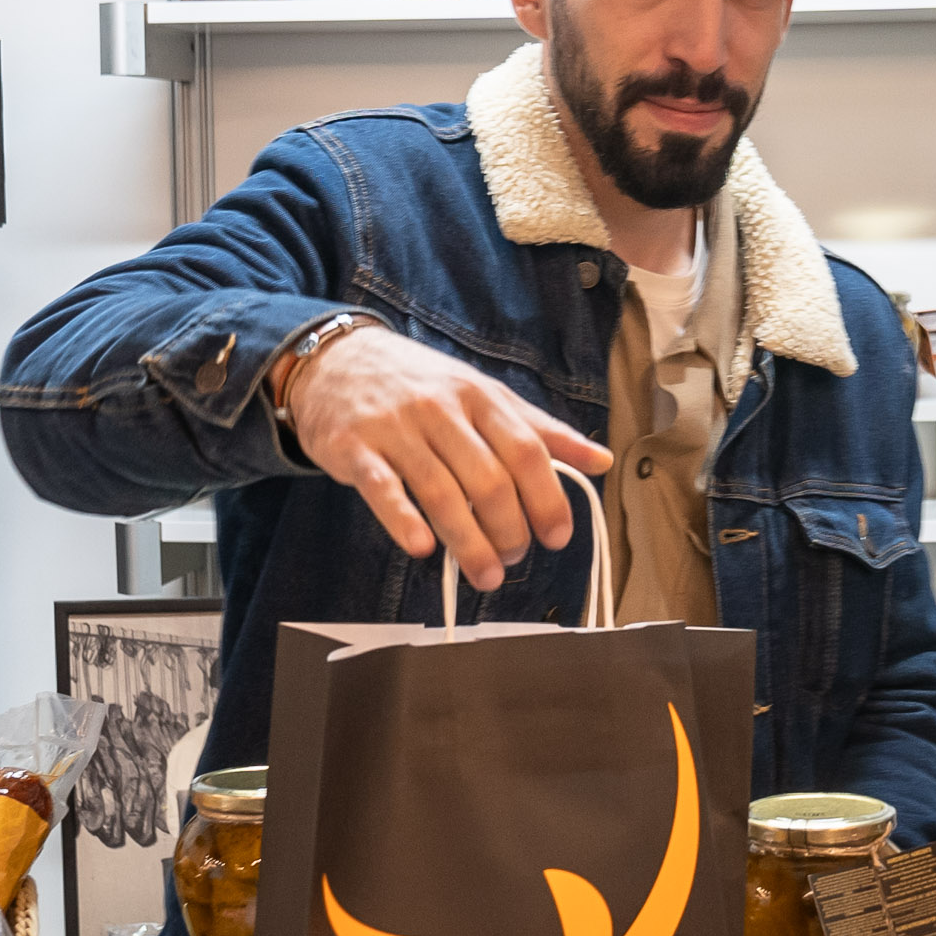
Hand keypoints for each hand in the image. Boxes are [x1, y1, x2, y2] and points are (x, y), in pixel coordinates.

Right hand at [274, 323, 610, 590]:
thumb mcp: (484, 396)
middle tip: (512, 559)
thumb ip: (542, 430)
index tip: (557, 537)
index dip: (548, 499)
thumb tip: (601, 460)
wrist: (334, 360)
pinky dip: (404, 521)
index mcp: (480, 397)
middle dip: (509, 530)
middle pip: (489, 479)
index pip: (527, 451)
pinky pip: (383, 489)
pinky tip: (422, 548)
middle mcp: (441, 409)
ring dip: (469, 542)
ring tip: (485, 575)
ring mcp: (397, 428)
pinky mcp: (355, 448)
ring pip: (442, 492)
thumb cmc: (420, 385)